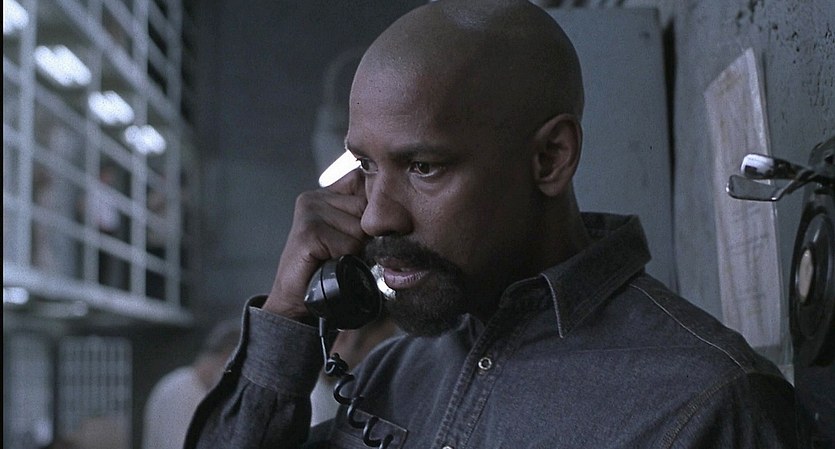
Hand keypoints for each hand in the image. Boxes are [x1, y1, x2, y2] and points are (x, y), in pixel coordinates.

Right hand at [263, 169, 366, 319]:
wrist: (297, 299)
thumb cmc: (328, 267)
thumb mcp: (349, 235)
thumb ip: (364, 215)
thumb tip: (394, 208)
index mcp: (324, 194)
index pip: (364, 182)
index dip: (372, 209)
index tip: (362, 233)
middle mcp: (314, 198)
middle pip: (366, 207)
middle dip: (364, 235)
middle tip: (344, 252)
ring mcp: (310, 213)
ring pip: (360, 228)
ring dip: (355, 250)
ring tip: (336, 259)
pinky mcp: (309, 232)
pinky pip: (349, 245)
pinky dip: (346, 260)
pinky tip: (329, 264)